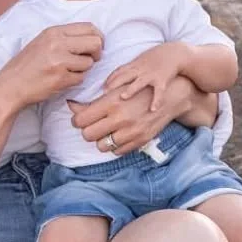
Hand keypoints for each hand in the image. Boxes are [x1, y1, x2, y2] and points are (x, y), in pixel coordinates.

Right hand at [0, 21, 101, 107]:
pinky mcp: (61, 78)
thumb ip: (65, 38)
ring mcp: (59, 61)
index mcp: (53, 32)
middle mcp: (57, 43)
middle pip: (95, 43)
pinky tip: (61, 80)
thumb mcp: (43, 42)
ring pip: (89, 63)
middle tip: (90, 60)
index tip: (95, 47)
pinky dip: (74, 80)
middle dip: (97, 53)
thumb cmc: (27, 65)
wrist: (10, 85)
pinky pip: (81, 78)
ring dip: (83, 69)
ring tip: (68, 71)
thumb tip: (93, 38)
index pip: (89, 27)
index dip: (98, 37)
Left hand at [69, 69, 200, 154]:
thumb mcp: (116, 90)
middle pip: (87, 135)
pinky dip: (115, 145)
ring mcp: (130, 132)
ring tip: (106, 131)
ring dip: (101, 140)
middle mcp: (119, 118)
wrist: (171, 96)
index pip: (80, 120)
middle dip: (87, 131)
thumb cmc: (140, 90)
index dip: (77, 121)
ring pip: (101, 146)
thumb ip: (93, 101)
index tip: (80, 119)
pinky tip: (119, 135)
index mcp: (111, 103)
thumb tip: (70, 106)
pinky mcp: (139, 141)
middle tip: (92, 126)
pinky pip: (116, 151)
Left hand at [105, 42, 187, 104]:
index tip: (101, 88)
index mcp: (133, 66)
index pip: (118, 72)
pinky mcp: (162, 80)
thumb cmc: (154, 59)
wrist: (174, 53)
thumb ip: (126, 72)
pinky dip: (156, 100)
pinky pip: (159, 92)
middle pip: (124, 77)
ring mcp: (150, 75)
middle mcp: (140, 70)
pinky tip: (153, 109)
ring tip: (123, 97)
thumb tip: (110, 83)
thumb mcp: (138, 62)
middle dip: (113, 84)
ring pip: (139, 83)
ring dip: (131, 89)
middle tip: (103, 93)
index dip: (109, 80)